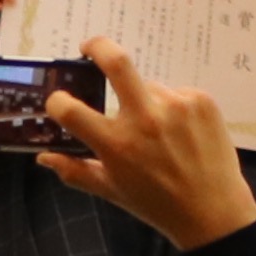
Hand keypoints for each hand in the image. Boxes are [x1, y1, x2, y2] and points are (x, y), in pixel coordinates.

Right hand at [45, 36, 255, 250]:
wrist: (212, 209)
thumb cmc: (156, 203)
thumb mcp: (111, 190)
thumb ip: (74, 170)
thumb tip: (42, 155)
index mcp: (116, 144)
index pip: (70, 110)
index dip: (57, 102)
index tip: (58, 100)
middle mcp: (145, 118)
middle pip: (117, 62)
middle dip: (98, 46)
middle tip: (89, 47)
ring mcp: (177, 104)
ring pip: (148, 87)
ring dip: (144, 101)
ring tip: (159, 133)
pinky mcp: (202, 99)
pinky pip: (175, 94)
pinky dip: (171, 107)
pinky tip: (181, 133)